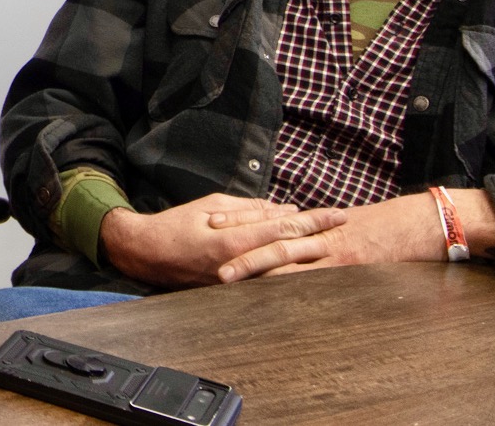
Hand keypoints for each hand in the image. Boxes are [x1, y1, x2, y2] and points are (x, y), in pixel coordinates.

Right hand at [101, 193, 347, 288]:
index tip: (337, 214)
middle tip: (346, 229)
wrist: (148, 254)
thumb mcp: (212, 205)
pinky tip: (303, 264)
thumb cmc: (177, 224)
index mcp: (235, 239)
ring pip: (283, 268)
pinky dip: (287, 269)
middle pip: (290, 250)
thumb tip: (282, 209)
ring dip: (308, 257)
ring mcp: (238, 280)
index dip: (314, 220)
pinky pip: (267, 277)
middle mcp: (241, 263)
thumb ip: (249, 208)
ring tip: (333, 247)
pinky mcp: (234, 289)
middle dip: (321, 238)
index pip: (284, 227)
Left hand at [219, 190, 492, 280]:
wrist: (419, 222)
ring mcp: (331, 249)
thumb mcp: (343, 224)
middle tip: (205, 251)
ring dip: (251, 266)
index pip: (268, 219)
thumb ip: (316, 231)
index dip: (239, 220)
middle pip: (267, 236)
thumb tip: (291, 236)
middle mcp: (317, 232)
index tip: (212, 221)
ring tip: (224, 277)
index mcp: (314, 221)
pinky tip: (269, 295)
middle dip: (235, 245)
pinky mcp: (347, 265)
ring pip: (283, 255)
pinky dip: (290, 285)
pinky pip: (314, 276)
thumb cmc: (383, 226)